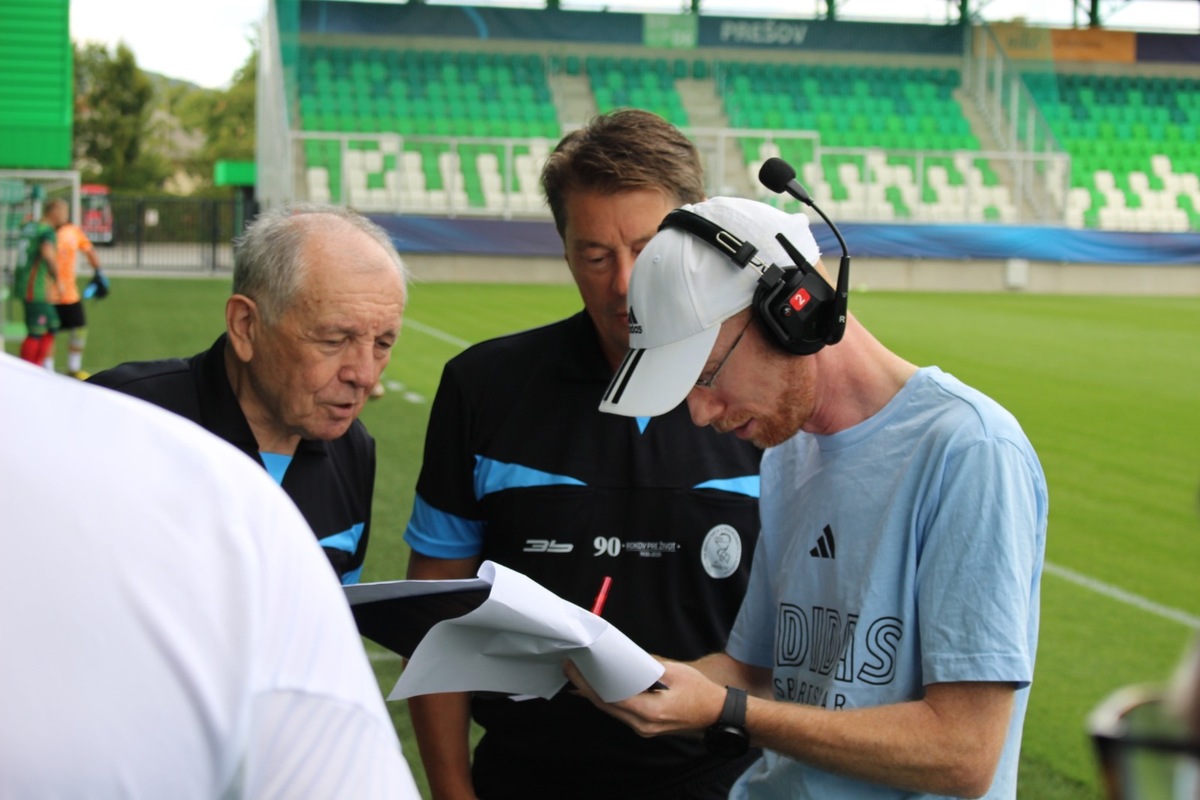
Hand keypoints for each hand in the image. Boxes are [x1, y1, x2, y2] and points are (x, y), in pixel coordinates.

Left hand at [563, 658, 726, 738]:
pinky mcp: (645, 727)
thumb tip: (625, 656)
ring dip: (595, 694)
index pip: (611, 699)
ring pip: (612, 711)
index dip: (589, 684)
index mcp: (651, 712)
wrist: (716, 713)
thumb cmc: (700, 692)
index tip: (575, 670)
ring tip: (579, 677)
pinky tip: (599, 689)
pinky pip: (621, 713)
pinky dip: (608, 700)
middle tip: (570, 669)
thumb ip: (648, 665)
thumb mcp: (675, 671)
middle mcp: (644, 726)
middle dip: (586, 688)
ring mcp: (644, 729)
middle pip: (607, 707)